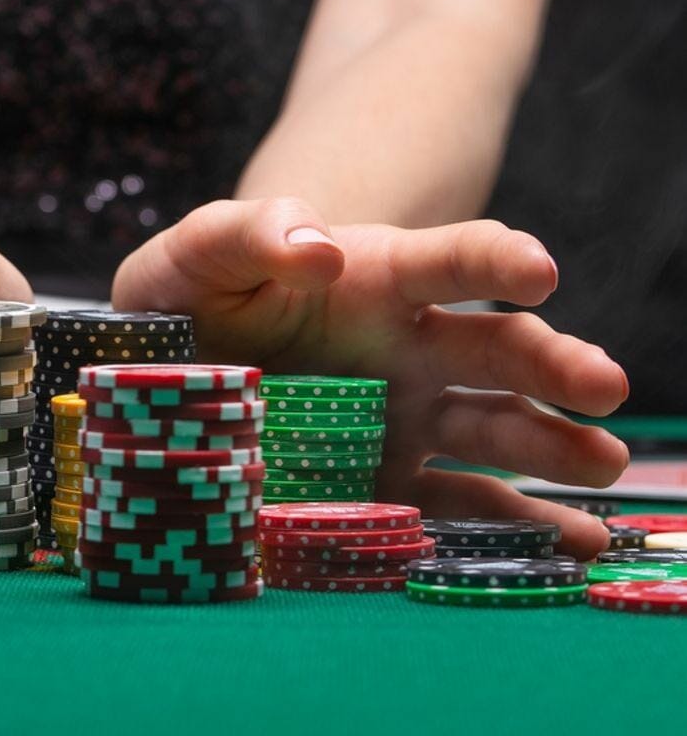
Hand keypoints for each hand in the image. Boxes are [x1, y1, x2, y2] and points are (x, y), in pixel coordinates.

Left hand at [113, 197, 628, 558]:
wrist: (177, 362)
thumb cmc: (195, 291)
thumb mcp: (201, 253)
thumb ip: (251, 234)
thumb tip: (323, 249)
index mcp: (375, 279)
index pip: (449, 259)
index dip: (494, 259)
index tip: (538, 269)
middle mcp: (408, 348)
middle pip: (495, 348)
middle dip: (552, 362)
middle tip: (603, 385)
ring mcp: (405, 417)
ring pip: (493, 429)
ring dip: (553, 447)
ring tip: (604, 468)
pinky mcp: (386, 481)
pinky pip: (453, 504)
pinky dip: (507, 524)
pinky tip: (564, 546)